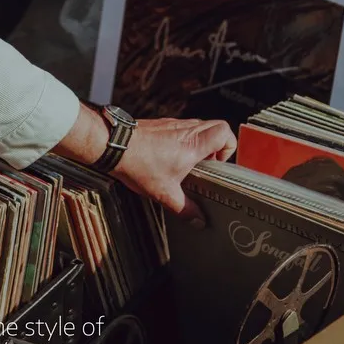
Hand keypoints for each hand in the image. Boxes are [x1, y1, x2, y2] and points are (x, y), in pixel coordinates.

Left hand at [111, 118, 236, 228]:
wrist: (114, 145)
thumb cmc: (138, 163)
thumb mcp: (165, 193)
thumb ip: (185, 208)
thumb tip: (198, 219)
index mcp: (193, 144)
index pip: (225, 132)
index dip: (229, 147)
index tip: (219, 163)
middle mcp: (187, 130)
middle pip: (216, 126)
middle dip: (218, 145)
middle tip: (208, 163)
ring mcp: (174, 124)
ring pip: (199, 126)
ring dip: (200, 142)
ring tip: (190, 162)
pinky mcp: (162, 124)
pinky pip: (182, 127)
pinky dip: (184, 139)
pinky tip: (171, 157)